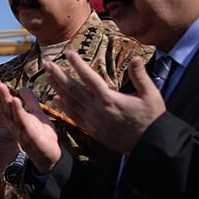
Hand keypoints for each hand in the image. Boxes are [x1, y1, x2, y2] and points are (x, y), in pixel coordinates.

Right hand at [0, 75, 60, 172]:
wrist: (50, 157)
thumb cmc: (42, 137)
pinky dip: (17, 111)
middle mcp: (14, 123)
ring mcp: (20, 129)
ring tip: (1, 85)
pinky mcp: (28, 134)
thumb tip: (23, 88)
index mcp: (15, 118)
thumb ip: (30, 102)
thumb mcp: (36, 115)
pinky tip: (14, 100)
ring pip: (10, 112)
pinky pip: (21, 121)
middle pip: (4, 105)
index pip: (5, 102)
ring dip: (5, 98)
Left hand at [44, 52, 165, 154]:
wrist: (150, 145)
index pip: (90, 77)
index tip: (68, 53)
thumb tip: (136, 58)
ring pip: (71, 102)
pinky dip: (64, 107)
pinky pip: (74, 116)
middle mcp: (98, 109)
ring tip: (48, 77)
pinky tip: (56, 99)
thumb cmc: (152, 118)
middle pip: (74, 89)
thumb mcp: (151, 95)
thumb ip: (140, 76)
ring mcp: (93, 120)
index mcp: (110, 99)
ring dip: (58, 89)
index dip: (78, 64)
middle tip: (47, 63)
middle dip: (59, 75)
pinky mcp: (93, 130)